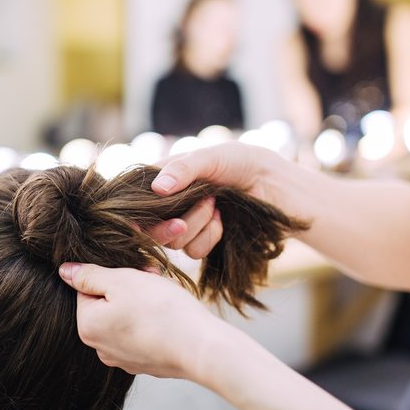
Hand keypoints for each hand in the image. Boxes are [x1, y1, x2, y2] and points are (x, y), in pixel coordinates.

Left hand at [59, 262, 232, 384]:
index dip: (113, 274)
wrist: (200, 347)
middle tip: (151, 280)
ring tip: (163, 296)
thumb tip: (64, 271)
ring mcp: (124, 359)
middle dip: (128, 288)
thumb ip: (89, 275)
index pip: (88, 289)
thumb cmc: (160, 310)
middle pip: (107, 304)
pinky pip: (142, 333)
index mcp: (87, 327)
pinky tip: (169, 316)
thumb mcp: (121, 280)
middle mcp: (100, 348)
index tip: (134, 273)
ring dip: (141, 302)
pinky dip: (152, 321)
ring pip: (126, 318)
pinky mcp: (145, 363)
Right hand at [148, 142, 279, 257]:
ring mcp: (185, 223)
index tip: (142, 222)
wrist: (274, 185)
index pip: (135, 202)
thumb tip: (157, 188)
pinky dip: (209, 237)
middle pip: (150, 229)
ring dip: (197, 226)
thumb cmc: (240, 162)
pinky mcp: (202, 240)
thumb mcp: (211, 157)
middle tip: (189, 215)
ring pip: (173, 242)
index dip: (135, 215)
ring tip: (216, 206)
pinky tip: (222, 220)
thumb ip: (183, 169)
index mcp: (162, 180)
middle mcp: (168, 205)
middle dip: (170, 225)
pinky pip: (194, 251)